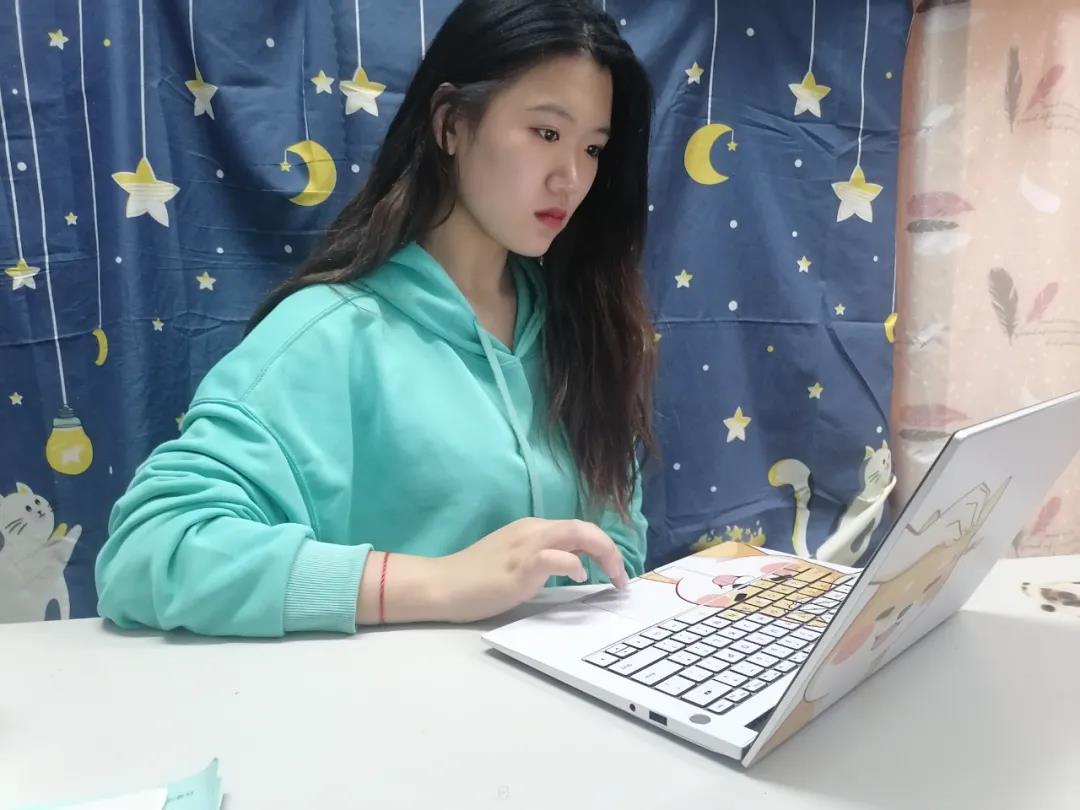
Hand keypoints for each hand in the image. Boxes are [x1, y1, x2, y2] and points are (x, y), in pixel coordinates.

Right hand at [435, 517, 630, 622]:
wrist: (443, 584)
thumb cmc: (476, 578)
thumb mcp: (516, 560)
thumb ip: (543, 558)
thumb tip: (574, 565)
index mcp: (531, 528)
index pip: (577, 529)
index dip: (602, 547)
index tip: (613, 570)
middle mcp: (532, 530)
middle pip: (584, 527)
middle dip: (610, 550)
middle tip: (621, 577)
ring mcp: (525, 546)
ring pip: (576, 533)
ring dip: (603, 554)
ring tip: (612, 578)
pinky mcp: (519, 567)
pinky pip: (556, 557)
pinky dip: (573, 565)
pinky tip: (578, 579)